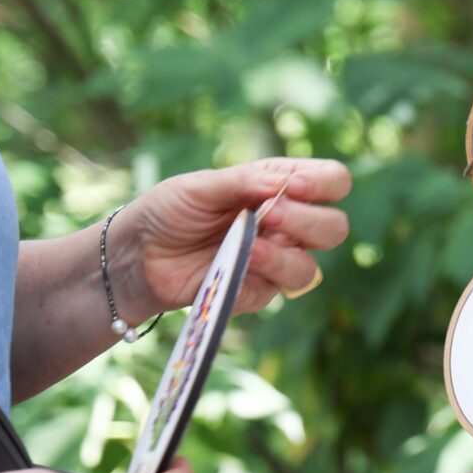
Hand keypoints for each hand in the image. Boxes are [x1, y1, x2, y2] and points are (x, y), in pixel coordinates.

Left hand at [116, 158, 352, 323]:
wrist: (138, 254)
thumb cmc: (170, 211)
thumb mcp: (202, 185)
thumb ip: (245, 182)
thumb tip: (286, 184)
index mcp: (280, 188)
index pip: (332, 182)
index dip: (324, 184)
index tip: (292, 187)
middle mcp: (287, 226)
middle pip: (335, 227)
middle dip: (310, 220)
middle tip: (272, 213)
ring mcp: (276, 261)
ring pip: (312, 266)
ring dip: (287, 252)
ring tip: (253, 241)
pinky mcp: (259, 291)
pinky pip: (281, 287)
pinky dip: (267, 270)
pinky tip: (243, 258)